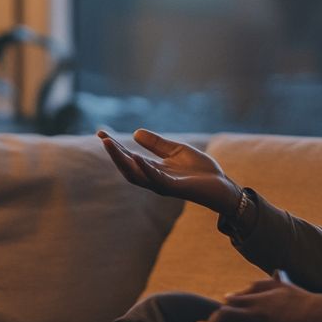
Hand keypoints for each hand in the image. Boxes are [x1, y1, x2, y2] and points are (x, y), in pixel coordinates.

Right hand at [97, 128, 242, 214]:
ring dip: (121, 160)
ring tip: (110, 144)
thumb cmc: (200, 170)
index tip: (101, 133)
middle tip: (102, 138)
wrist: (221, 185)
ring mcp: (162, 184)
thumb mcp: (176, 150)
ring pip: (135, 174)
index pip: (128, 157)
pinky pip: (155, 179)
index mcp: (153, 169)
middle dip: (113, 153)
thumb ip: (157, 144)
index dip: (114, 147)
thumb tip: (135, 133)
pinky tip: (136, 156)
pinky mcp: (174, 188)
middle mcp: (153, 178)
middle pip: (127, 167)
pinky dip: (144, 168)